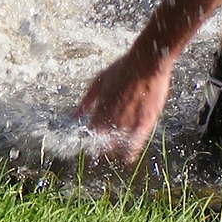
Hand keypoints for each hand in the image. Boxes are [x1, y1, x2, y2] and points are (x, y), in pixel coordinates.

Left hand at [74, 44, 173, 167]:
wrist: (146, 62)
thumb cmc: (122, 68)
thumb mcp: (99, 81)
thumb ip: (87, 100)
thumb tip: (75, 115)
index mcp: (101, 107)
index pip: (91, 131)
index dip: (89, 140)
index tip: (88, 147)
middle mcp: (113, 116)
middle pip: (104, 140)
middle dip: (100, 147)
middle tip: (99, 153)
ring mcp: (130, 119)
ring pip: (119, 143)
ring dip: (114, 149)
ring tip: (112, 153)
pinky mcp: (145, 121)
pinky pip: (137, 141)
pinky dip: (131, 151)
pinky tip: (127, 158)